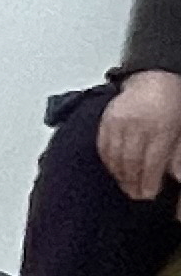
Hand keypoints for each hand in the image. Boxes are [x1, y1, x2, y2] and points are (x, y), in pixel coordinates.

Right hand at [102, 70, 180, 200]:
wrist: (156, 80)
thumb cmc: (172, 107)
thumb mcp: (180, 132)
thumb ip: (177, 156)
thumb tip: (176, 178)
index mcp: (160, 129)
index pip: (151, 164)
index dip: (148, 183)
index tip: (148, 195)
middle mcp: (137, 126)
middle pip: (131, 163)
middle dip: (132, 182)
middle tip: (135, 195)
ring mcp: (118, 122)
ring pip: (115, 156)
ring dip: (119, 174)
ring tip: (125, 185)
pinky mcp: (106, 119)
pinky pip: (103, 146)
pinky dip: (107, 160)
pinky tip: (113, 169)